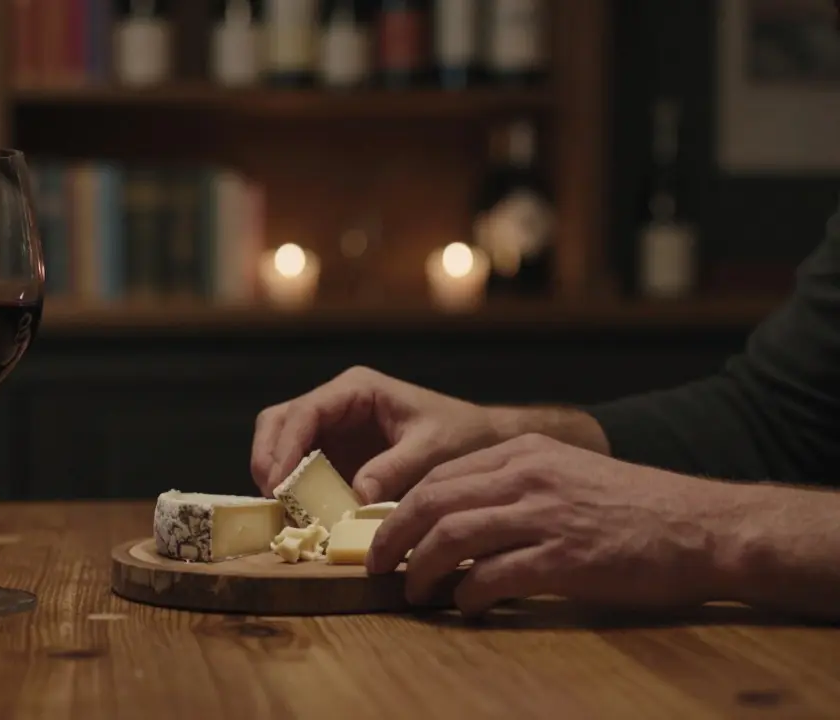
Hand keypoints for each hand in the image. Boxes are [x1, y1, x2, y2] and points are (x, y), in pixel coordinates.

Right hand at [251, 367, 503, 501]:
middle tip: (272, 498)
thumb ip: (395, 470)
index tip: (280, 484)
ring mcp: (332, 431)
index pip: (305, 412)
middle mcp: (336, 405)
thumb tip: (355, 498)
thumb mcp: (433, 451)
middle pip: (278, 422)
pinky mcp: (335, 457)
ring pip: (280, 443)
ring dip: (275, 476)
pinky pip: (299, 469)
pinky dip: (293, 491)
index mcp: (356, 390)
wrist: (483, 445)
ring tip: (282, 512)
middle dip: (268, 458)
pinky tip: (300, 516)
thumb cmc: (463, 437)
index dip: (285, 446)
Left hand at [368, 434, 749, 615]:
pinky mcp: (565, 558)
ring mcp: (545, 515)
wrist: (703, 525)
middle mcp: (528, 477)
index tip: (382, 535)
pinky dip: (468, 595)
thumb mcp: (567, 473)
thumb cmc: (635, 506)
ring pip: (452, 537)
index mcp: (524, 453)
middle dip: (393, 537)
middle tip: (378, 566)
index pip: (438, 476)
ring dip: (422, 569)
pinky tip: (466, 606)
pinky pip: (494, 576)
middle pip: (432, 502)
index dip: (400, 509)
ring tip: (414, 593)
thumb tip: (456, 521)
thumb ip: (514, 487)